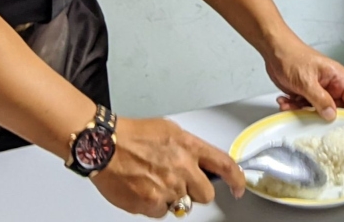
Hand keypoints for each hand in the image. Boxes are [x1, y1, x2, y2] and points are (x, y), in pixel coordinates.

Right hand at [92, 117, 244, 216]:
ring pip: (182, 204)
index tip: (238, 187)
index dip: (237, 179)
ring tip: (152, 179)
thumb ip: (188, 149)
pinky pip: (161, 212)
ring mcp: (168, 188)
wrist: (104, 145)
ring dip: (171, 196)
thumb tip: (200, 162)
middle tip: (178, 181)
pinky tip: (142, 187)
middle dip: (195, 190)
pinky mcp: (152, 204)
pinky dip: (153, 204)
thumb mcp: (168, 131)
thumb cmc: (131, 135)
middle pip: (206, 194)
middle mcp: (182, 167)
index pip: (224, 164)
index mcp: (188, 146)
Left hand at [265, 35, 343, 119]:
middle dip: (321, 115)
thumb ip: (320, 100)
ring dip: (304, 111)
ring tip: (293, 105)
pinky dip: (295, 108)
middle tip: (310, 113)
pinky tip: (287, 102)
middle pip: (338, 110)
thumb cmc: (291, 55)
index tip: (336, 119)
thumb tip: (332, 115)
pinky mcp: (307, 93)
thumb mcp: (306, 80)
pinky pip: (306, 108)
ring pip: (320, 111)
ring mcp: (319, 90)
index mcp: (338, 77)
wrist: (273, 49)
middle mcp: (331, 84)